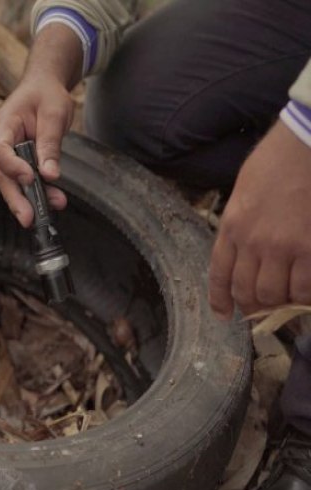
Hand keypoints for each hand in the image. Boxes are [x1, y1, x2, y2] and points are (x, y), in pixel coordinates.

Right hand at [0, 23, 82, 226]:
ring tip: (49, 213)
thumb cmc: (46, 95)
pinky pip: (27, 182)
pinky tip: (55, 201)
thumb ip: (50, 143)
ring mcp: (11, 156)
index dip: (11, 167)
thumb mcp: (54, 113)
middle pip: (3, 176)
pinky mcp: (22, 163)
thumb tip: (50, 175)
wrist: (45, 87)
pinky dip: (39, 193)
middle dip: (15, 199)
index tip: (29, 178)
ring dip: (30, 200)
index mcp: (3, 126)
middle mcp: (2, 144)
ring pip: (14, 184)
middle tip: (29, 218)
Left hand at [209, 120, 310, 318]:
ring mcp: (282, 247)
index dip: (221, 299)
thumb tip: (245, 251)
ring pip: (275, 294)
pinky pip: (305, 287)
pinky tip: (307, 292)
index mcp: (231, 226)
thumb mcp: (243, 193)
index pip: (219, 274)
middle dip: (254, 304)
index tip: (225, 315)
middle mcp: (252, 242)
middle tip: (264, 307)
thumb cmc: (277, 160)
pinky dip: (306, 296)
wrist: (306, 142)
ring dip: (282, 301)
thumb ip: (240, 224)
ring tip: (289, 298)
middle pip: (246, 290)